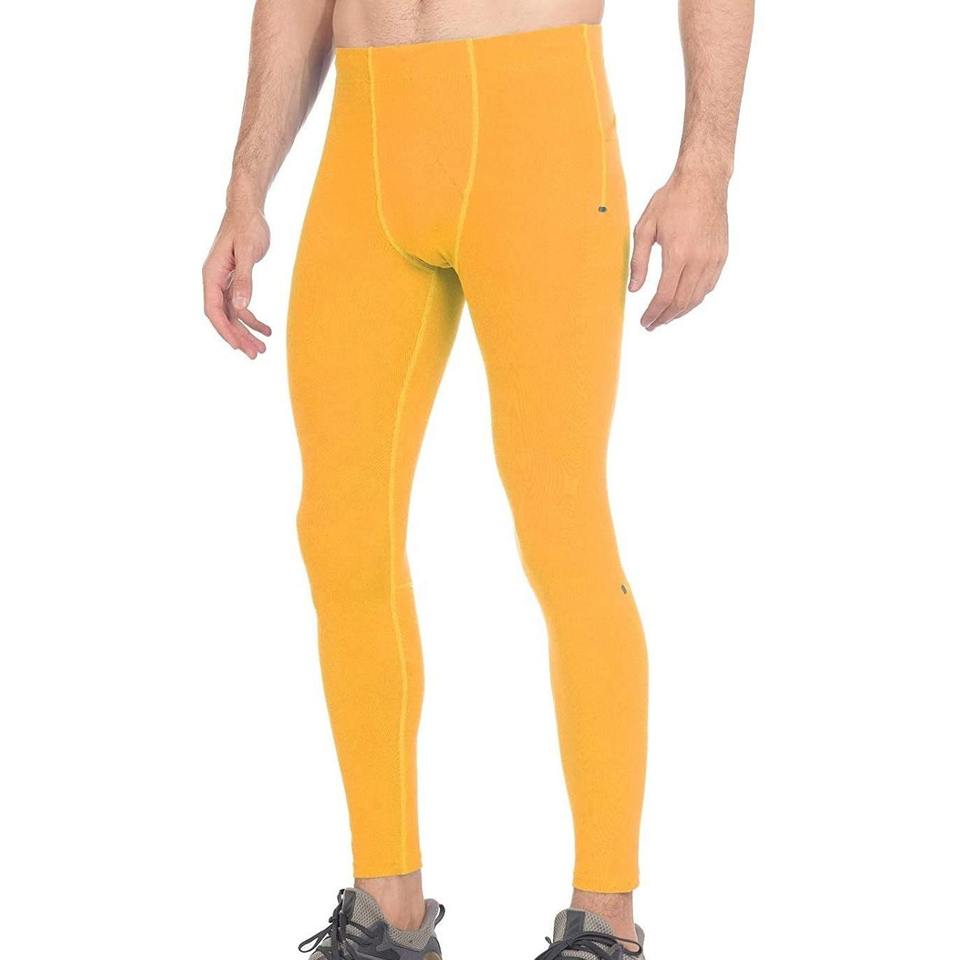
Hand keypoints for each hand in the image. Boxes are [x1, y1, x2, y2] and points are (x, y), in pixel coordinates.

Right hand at [202, 203, 271, 357]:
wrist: (248, 209)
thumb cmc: (247, 226)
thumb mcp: (248, 252)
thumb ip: (244, 280)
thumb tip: (241, 306)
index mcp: (212, 274)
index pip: (213, 309)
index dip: (224, 330)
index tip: (237, 346)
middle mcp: (214, 280)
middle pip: (223, 316)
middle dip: (238, 336)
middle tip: (255, 354)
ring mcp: (224, 281)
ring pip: (232, 314)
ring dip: (246, 331)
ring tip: (262, 348)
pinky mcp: (235, 280)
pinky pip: (241, 305)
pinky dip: (253, 319)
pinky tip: (267, 330)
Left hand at [629, 168, 728, 330]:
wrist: (703, 181)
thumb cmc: (672, 200)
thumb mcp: (645, 228)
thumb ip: (639, 261)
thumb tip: (634, 289)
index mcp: (678, 253)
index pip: (665, 296)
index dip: (653, 313)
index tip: (645, 322)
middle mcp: (699, 259)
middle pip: (681, 302)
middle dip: (665, 317)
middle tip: (652, 324)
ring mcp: (713, 259)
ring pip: (697, 298)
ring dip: (680, 312)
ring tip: (665, 317)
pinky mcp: (722, 256)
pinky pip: (708, 286)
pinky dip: (695, 299)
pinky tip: (683, 301)